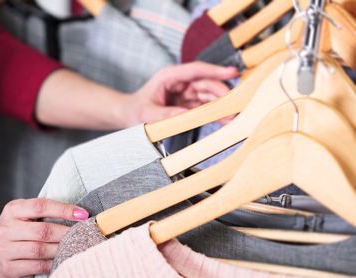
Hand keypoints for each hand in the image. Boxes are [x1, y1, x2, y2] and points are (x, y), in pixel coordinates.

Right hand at [0, 198, 88, 277]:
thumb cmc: (13, 228)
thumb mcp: (21, 213)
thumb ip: (43, 211)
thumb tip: (78, 214)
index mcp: (12, 210)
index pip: (40, 206)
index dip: (64, 209)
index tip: (83, 214)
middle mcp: (6, 229)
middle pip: (43, 231)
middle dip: (67, 233)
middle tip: (84, 234)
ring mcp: (4, 250)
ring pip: (40, 250)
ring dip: (62, 249)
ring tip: (77, 247)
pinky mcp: (7, 269)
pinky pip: (36, 267)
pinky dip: (52, 264)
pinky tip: (63, 260)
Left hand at [118, 62, 237, 126]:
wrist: (128, 115)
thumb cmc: (134, 110)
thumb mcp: (146, 113)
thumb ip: (164, 113)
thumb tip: (184, 114)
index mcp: (170, 76)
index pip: (196, 70)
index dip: (215, 71)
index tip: (232, 72)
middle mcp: (180, 82)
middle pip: (206, 83)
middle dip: (222, 92)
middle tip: (237, 103)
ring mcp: (185, 92)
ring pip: (208, 95)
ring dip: (221, 104)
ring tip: (234, 115)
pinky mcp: (187, 104)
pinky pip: (204, 107)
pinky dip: (214, 113)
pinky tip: (225, 119)